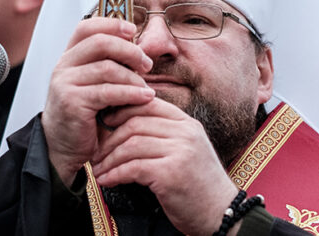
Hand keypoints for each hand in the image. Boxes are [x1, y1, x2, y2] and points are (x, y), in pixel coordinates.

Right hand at [42, 17, 154, 185]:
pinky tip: (144, 98)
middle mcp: (63, 66)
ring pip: (107, 68)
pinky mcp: (72, 102)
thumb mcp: (94, 85)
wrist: (62, 147)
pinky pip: (108, 91)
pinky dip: (131, 93)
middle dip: (129, 50)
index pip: (87, 27)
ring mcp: (65, 83)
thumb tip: (139, 50)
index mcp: (69, 57)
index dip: (112, 24)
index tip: (133, 30)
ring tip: (147, 88)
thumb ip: (108, 65)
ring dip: (133, 77)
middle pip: (100, 42)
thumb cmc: (83, 116)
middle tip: (146, 64)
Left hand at [90, 98, 240, 235]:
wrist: (222, 214)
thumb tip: (127, 127)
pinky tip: (106, 181)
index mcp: (188, 124)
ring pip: (131, 145)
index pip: (149, 104)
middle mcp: (185, 133)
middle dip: (109, 138)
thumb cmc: (199, 185)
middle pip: (136, 123)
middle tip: (96, 152)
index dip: (123, 110)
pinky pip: (133, 168)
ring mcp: (180, 151)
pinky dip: (115, 174)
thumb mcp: (186, 151)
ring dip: (109, 159)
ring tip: (99, 169)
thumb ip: (165, 135)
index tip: (106, 122)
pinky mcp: (171, 173)